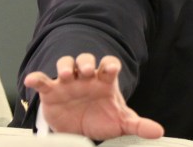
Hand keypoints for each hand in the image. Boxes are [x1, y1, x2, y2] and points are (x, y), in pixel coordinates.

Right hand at [24, 54, 164, 140]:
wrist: (81, 130)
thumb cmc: (103, 118)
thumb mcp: (121, 122)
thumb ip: (139, 125)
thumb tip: (159, 132)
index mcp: (105, 81)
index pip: (109, 65)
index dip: (110, 64)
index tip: (110, 70)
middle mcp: (87, 78)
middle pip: (87, 60)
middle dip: (88, 62)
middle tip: (88, 71)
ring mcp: (69, 82)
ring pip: (67, 64)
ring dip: (67, 66)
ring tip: (67, 75)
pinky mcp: (52, 91)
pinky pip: (44, 80)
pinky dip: (37, 77)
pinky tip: (33, 80)